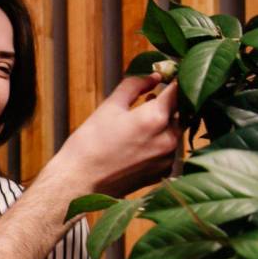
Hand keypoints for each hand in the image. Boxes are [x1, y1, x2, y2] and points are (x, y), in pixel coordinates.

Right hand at [50, 73, 180, 197]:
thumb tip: (154, 76)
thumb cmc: (89, 145)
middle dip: (167, 104)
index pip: (179, 90)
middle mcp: (168, 139)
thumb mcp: (108, 108)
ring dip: (163, 124)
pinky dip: (159, 143)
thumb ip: (134, 86)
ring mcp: (167, 158)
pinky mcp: (162, 172)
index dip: (175, 78)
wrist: (78, 183)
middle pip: (180, 112)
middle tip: (149, 99)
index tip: (168, 74)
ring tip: (138, 125)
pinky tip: (138, 145)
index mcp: (155, 118)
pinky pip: (169, 151)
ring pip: (175, 132)